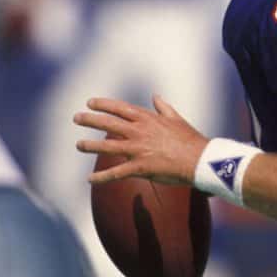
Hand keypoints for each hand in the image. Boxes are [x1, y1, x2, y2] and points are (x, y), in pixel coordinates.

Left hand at [74, 94, 207, 185]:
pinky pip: (116, 172)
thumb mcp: (176, 118)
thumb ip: (163, 107)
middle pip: (109, 123)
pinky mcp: (139, 167)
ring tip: (78, 145)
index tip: (90, 102)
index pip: (120, 108)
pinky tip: (89, 179)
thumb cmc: (190, 139)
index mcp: (147, 119)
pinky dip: (101, 177)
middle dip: (90, 120)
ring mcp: (137, 149)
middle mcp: (139, 131)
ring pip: (108, 146)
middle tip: (76, 118)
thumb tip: (155, 96)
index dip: (103, 104)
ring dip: (91, 145)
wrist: (199, 159)